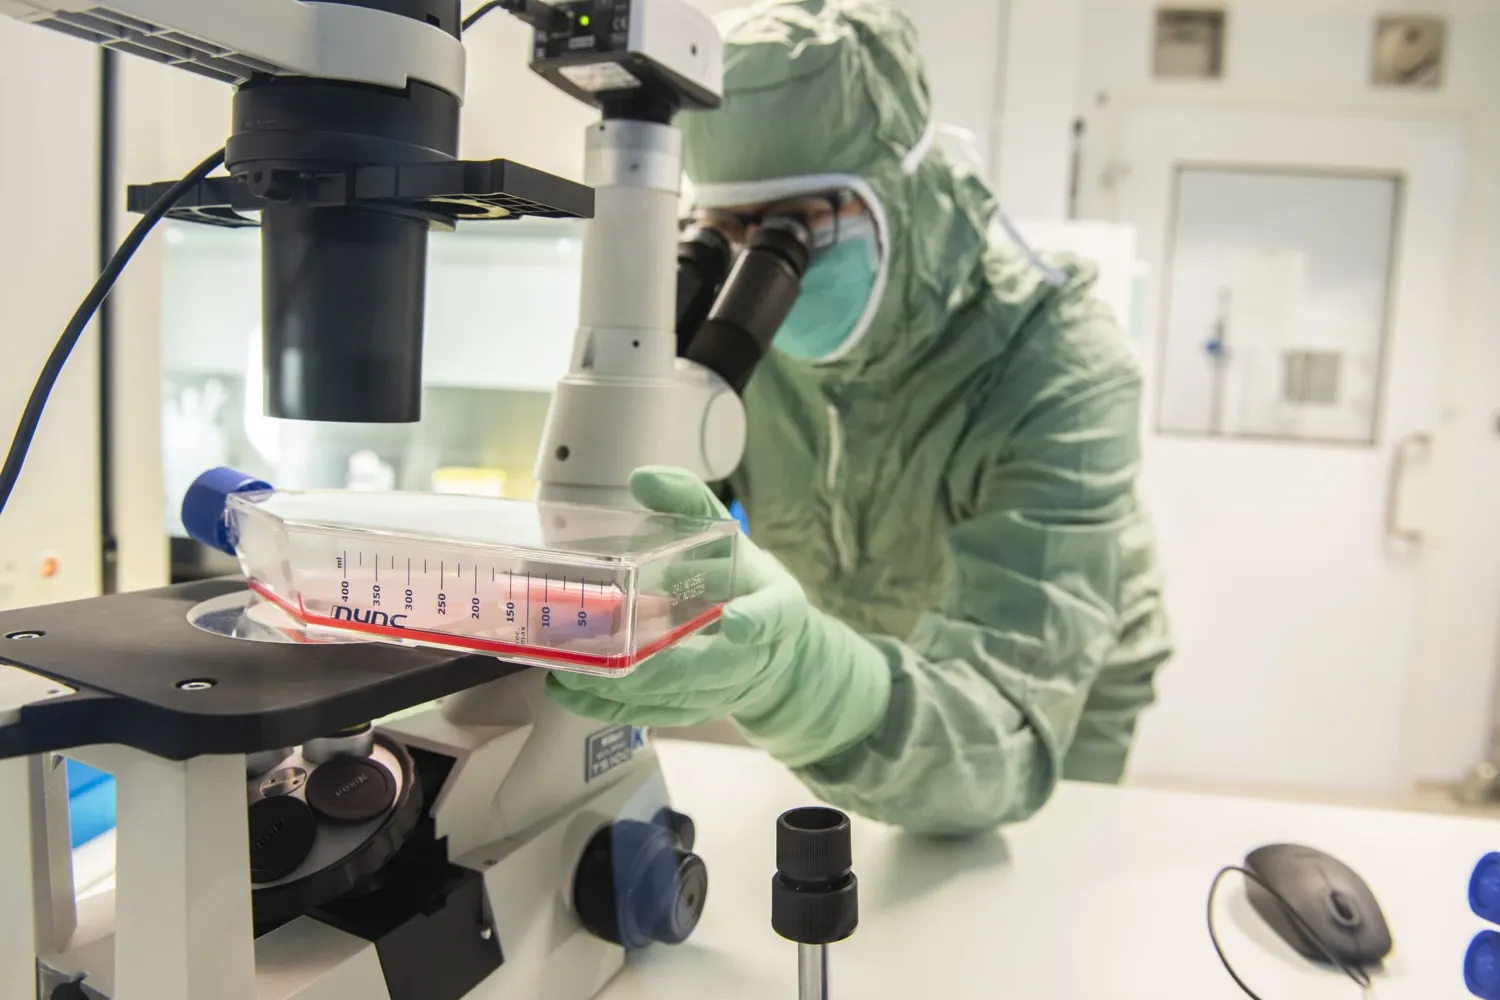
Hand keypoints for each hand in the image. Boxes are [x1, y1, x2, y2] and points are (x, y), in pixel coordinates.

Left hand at [545, 467, 809, 728]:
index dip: (757, 620)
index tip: (737, 622)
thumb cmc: (739, 580)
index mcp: (776, 605)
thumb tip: (642, 477)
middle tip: (608, 652)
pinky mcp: (695, 710)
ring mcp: (726, 689)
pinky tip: (571, 692)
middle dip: (657, 667)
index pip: (773, 613)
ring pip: (677, 698)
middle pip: (711, 669)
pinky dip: (611, 707)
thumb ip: (686, 502)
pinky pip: (655, 716)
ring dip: (623, 689)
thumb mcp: (723, 534)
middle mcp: (756, 654)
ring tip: (573, 668)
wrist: (767, 644)